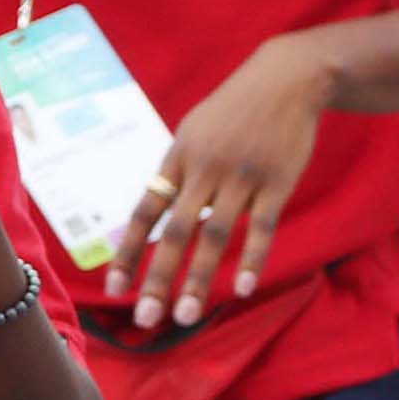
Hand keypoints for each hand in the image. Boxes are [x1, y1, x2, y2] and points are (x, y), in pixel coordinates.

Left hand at [106, 32, 330, 326]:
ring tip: (184, 316)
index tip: (113, 287)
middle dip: (156, 278)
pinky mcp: (277, 182)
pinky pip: (261, 227)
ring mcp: (240, 177)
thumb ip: (177, 174)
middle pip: (175, 231)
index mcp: (177, 159)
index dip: (128, 251)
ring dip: (198, 279)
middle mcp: (203, 170)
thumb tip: (157, 215)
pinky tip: (239, 290)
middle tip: (144, 319)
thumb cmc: (233, 111)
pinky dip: (251, 260)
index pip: (145, 212)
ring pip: (215, 235)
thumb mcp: (193, 132)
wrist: (285, 79)